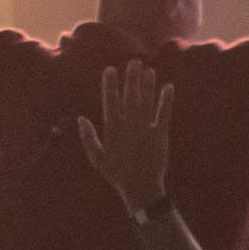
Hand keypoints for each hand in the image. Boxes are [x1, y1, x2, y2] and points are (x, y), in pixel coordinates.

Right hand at [76, 62, 174, 214]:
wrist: (140, 188)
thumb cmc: (116, 173)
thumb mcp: (96, 157)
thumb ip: (88, 137)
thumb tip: (80, 118)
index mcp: (112, 130)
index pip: (110, 102)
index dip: (110, 85)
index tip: (110, 69)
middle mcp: (129, 127)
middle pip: (130, 98)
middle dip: (131, 79)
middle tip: (134, 61)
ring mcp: (145, 130)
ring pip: (146, 103)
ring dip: (148, 85)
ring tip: (149, 70)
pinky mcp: (160, 136)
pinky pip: (164, 115)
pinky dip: (166, 101)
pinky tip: (168, 87)